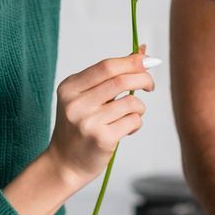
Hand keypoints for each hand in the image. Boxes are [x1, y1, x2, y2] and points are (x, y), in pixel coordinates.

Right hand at [44, 51, 154, 184]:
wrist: (64, 163)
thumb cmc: (79, 127)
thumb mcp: (86, 97)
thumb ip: (110, 75)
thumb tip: (142, 51)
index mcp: (70, 87)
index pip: (106, 66)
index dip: (132, 61)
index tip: (148, 61)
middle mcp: (76, 103)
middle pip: (121, 80)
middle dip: (144, 79)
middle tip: (150, 85)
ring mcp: (88, 122)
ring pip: (131, 102)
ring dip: (139, 107)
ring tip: (131, 114)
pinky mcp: (102, 139)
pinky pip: (133, 121)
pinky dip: (136, 123)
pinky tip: (126, 129)